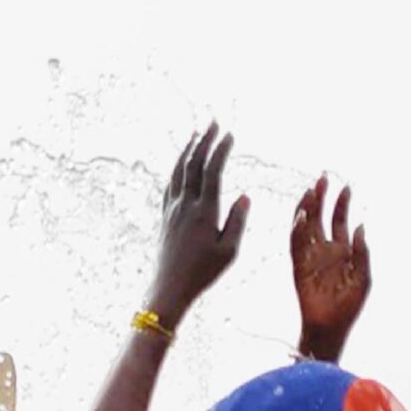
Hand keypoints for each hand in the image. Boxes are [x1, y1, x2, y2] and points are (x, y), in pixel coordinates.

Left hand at [143, 124, 249, 332]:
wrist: (169, 287)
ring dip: (188, 149)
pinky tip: (181, 163)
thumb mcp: (229, 251)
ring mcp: (173, 209)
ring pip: (179, 171)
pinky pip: (170, 184)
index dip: (221, 150)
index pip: (213, 171)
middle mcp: (186, 205)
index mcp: (205, 211)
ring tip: (196, 134)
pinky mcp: (165, 216)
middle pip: (194, 163)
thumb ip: (238, 221)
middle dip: (204, 140)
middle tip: (214, 122)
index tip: (230, 134)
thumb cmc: (203, 273)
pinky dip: (177, 168)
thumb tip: (244, 195)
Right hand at [290, 175, 370, 363]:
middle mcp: (324, 251)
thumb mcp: (364, 278)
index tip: (345, 187)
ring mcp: (311, 258)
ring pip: (306, 227)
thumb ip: (362, 253)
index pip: (339, 221)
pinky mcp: (299, 268)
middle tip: (323, 179)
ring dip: (308, 210)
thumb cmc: (349, 307)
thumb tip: (360, 226)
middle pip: (321, 218)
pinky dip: (298, 231)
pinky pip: (296, 245)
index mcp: (342, 251)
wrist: (331, 327)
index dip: (342, 204)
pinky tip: (302, 217)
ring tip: (311, 192)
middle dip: (322, 199)